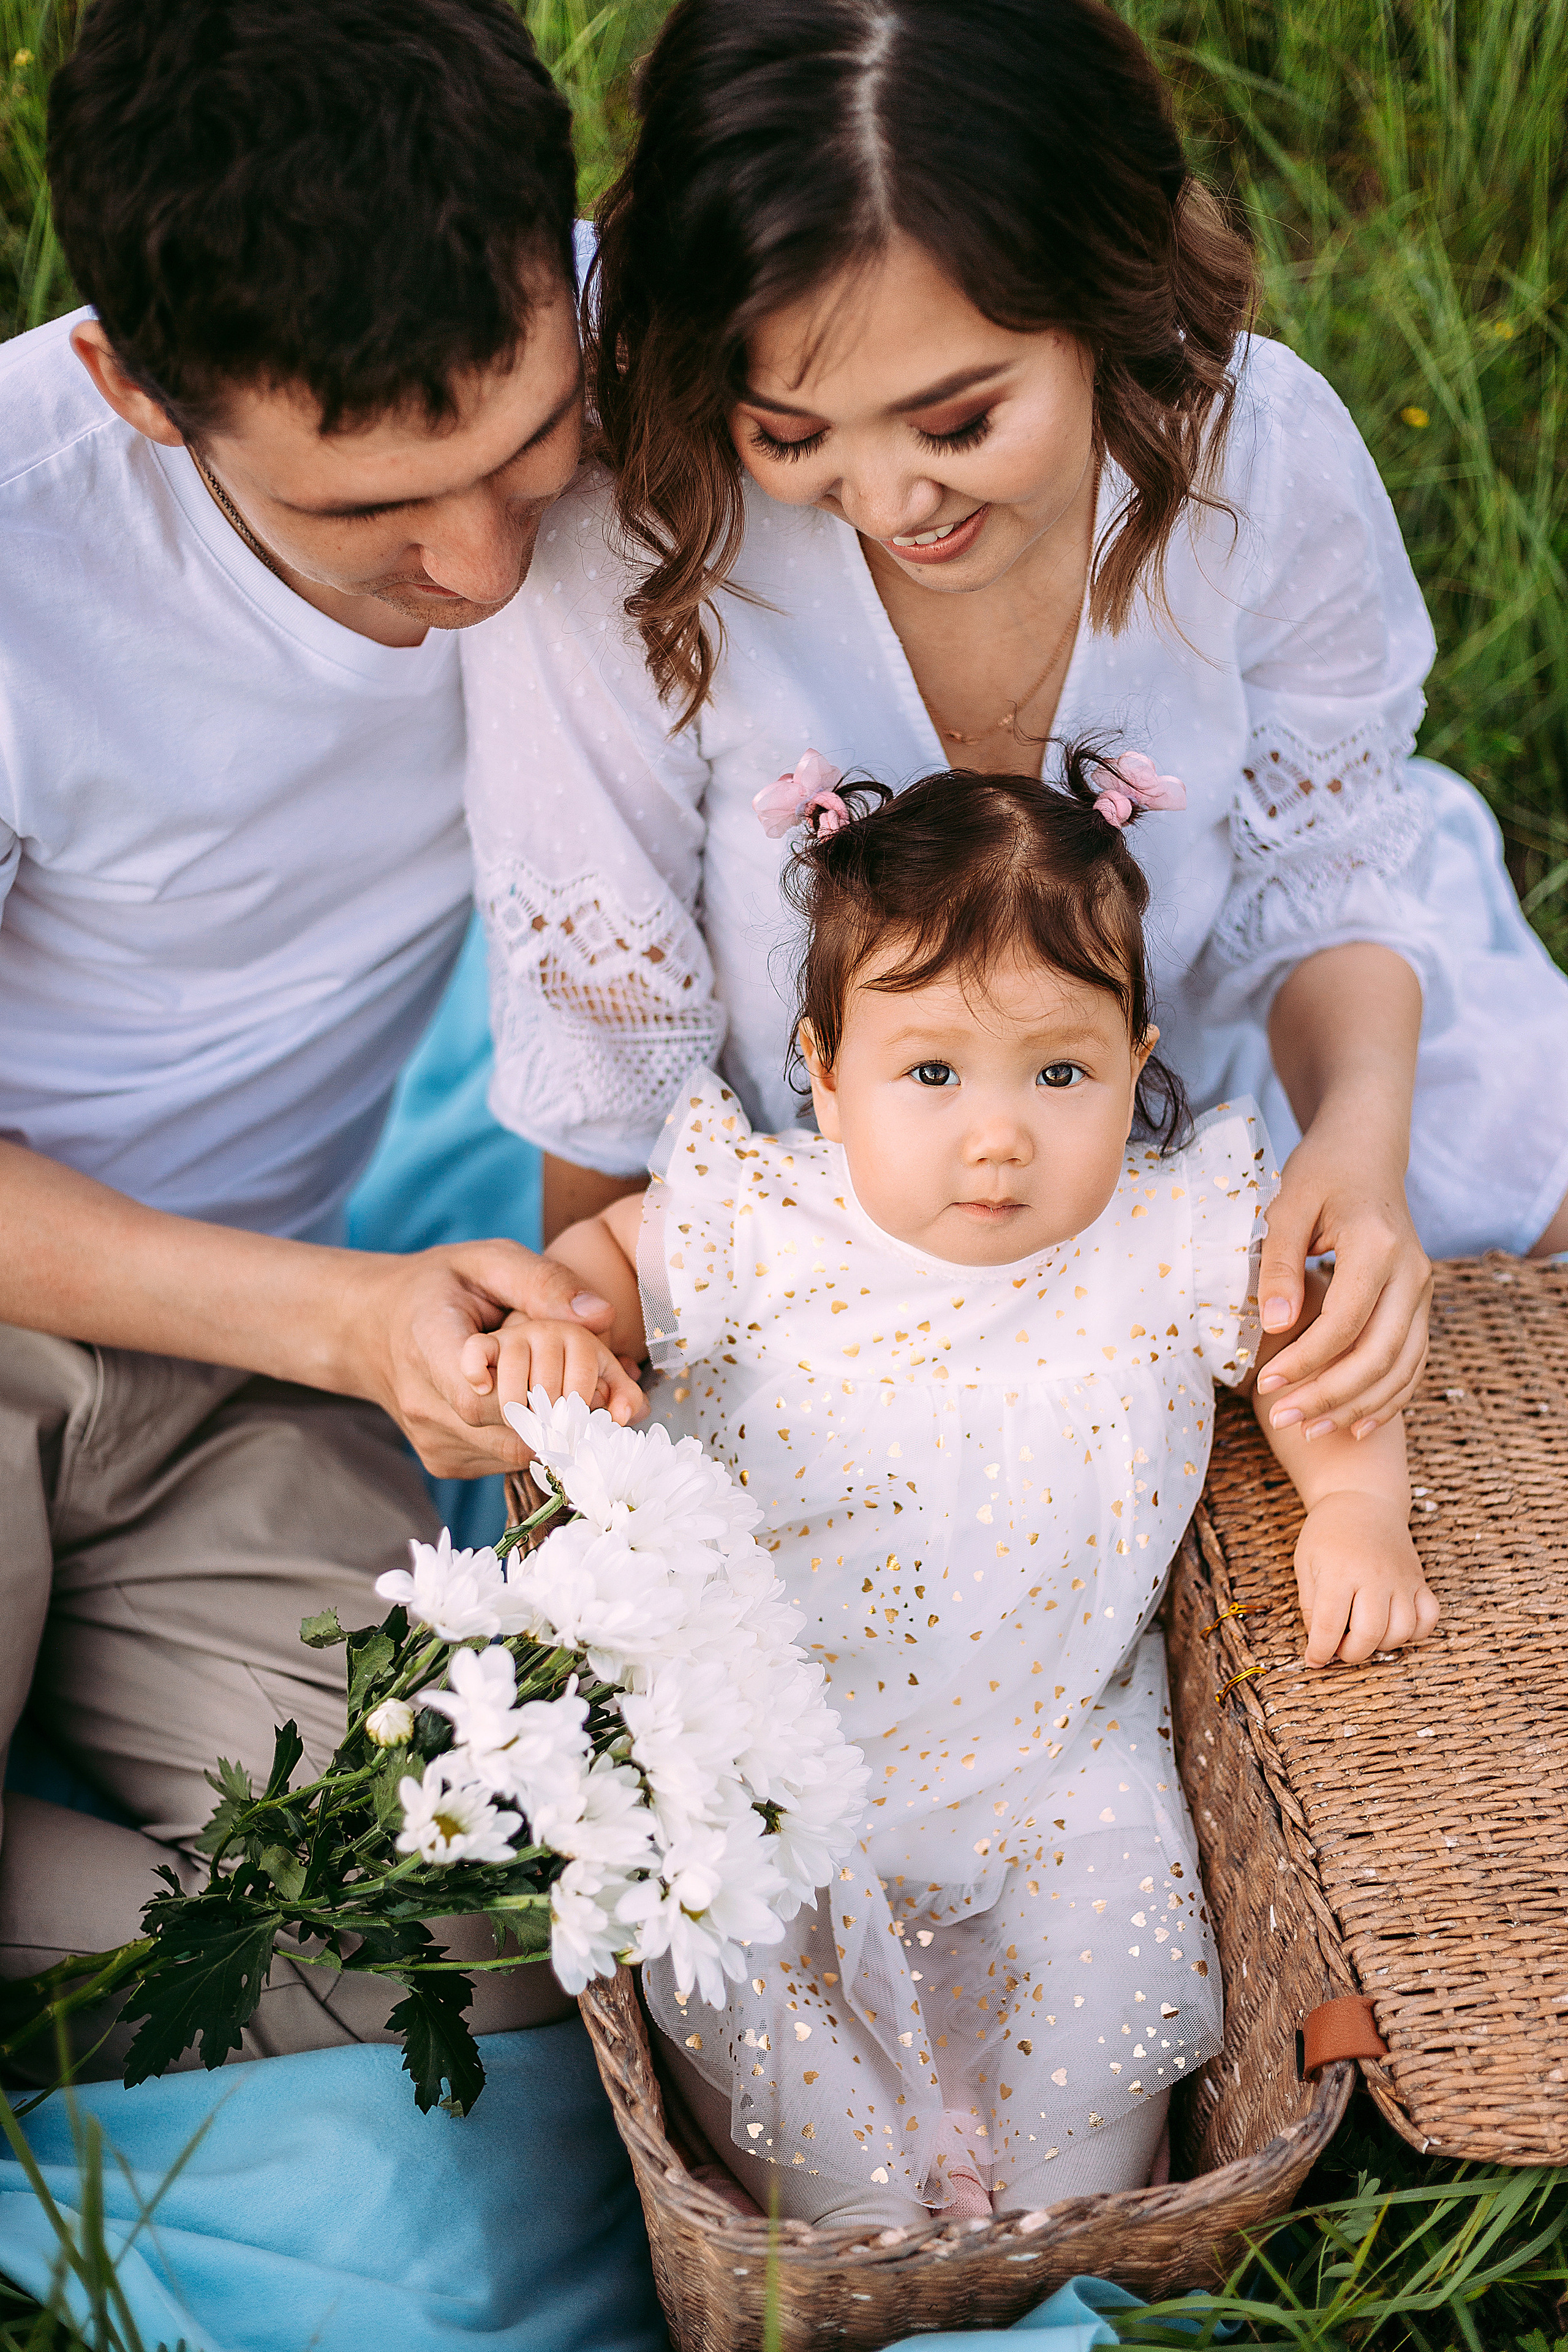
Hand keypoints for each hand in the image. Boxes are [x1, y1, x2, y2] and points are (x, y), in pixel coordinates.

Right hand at [339, 1241, 618, 1477]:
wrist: (372, 1326)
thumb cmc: (439, 1286)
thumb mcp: (487, 1260)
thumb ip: (542, 1282)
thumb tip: (601, 1316)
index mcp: (426, 1344)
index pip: (479, 1394)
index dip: (534, 1389)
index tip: (566, 1369)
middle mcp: (421, 1403)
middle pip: (507, 1431)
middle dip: (560, 1408)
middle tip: (592, 1383)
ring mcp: (430, 1440)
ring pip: (513, 1453)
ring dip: (551, 1426)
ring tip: (562, 1389)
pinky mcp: (442, 1462)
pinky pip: (503, 1462)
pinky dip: (531, 1438)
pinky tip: (532, 1405)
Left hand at [1253, 1127, 1431, 1441]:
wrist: (1367, 1151)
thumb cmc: (1321, 1174)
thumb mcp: (1288, 1207)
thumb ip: (1280, 1265)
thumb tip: (1275, 1326)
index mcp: (1377, 1247)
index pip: (1343, 1323)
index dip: (1305, 1360)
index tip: (1265, 1383)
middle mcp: (1412, 1272)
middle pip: (1378, 1354)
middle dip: (1330, 1395)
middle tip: (1284, 1419)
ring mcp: (1424, 1289)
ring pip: (1402, 1366)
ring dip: (1359, 1405)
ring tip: (1311, 1430)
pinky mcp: (1422, 1301)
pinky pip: (1414, 1362)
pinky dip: (1389, 1397)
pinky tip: (1355, 1423)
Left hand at [1294, 1489, 1439, 1665]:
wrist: (1362, 1501)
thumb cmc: (1328, 1534)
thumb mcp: (1306, 1564)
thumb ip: (1311, 1605)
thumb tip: (1319, 1644)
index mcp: (1339, 1572)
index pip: (1330, 1626)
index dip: (1320, 1651)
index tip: (1314, 1660)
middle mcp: (1374, 1577)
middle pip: (1369, 1635)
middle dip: (1351, 1654)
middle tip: (1339, 1649)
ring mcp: (1401, 1579)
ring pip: (1402, 1631)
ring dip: (1382, 1645)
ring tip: (1364, 1634)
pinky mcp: (1419, 1580)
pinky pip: (1429, 1617)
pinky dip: (1415, 1632)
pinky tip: (1394, 1626)